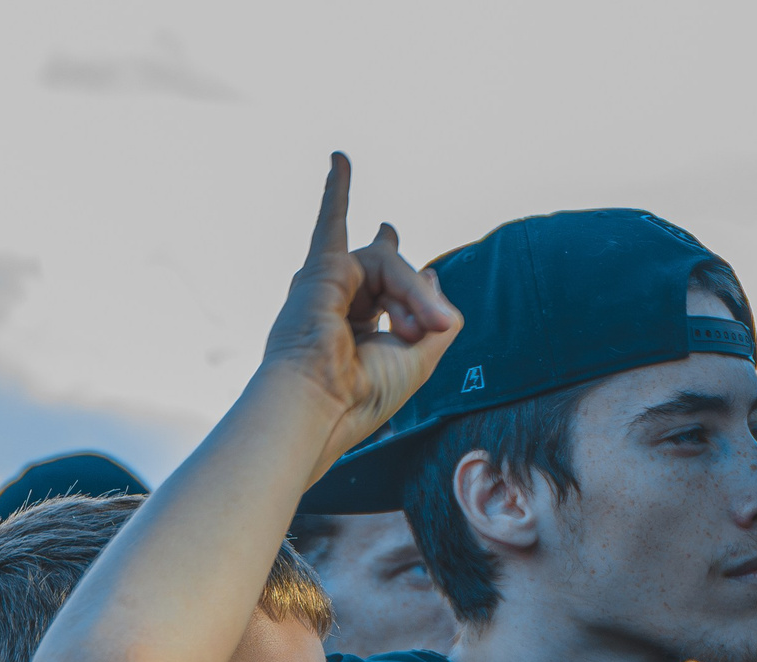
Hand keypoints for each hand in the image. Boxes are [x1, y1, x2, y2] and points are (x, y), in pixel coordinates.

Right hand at [260, 153, 461, 480]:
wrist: (321, 406)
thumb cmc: (362, 396)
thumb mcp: (420, 358)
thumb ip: (437, 315)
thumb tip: (432, 272)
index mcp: (355, 328)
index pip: (392, 290)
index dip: (416, 293)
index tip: (434, 315)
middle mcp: (338, 302)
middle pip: (396, 276)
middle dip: (417, 302)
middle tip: (427, 329)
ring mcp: (327, 285)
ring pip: (387, 264)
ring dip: (409, 295)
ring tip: (415, 326)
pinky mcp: (320, 272)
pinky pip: (332, 221)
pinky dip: (338, 190)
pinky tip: (340, 159)